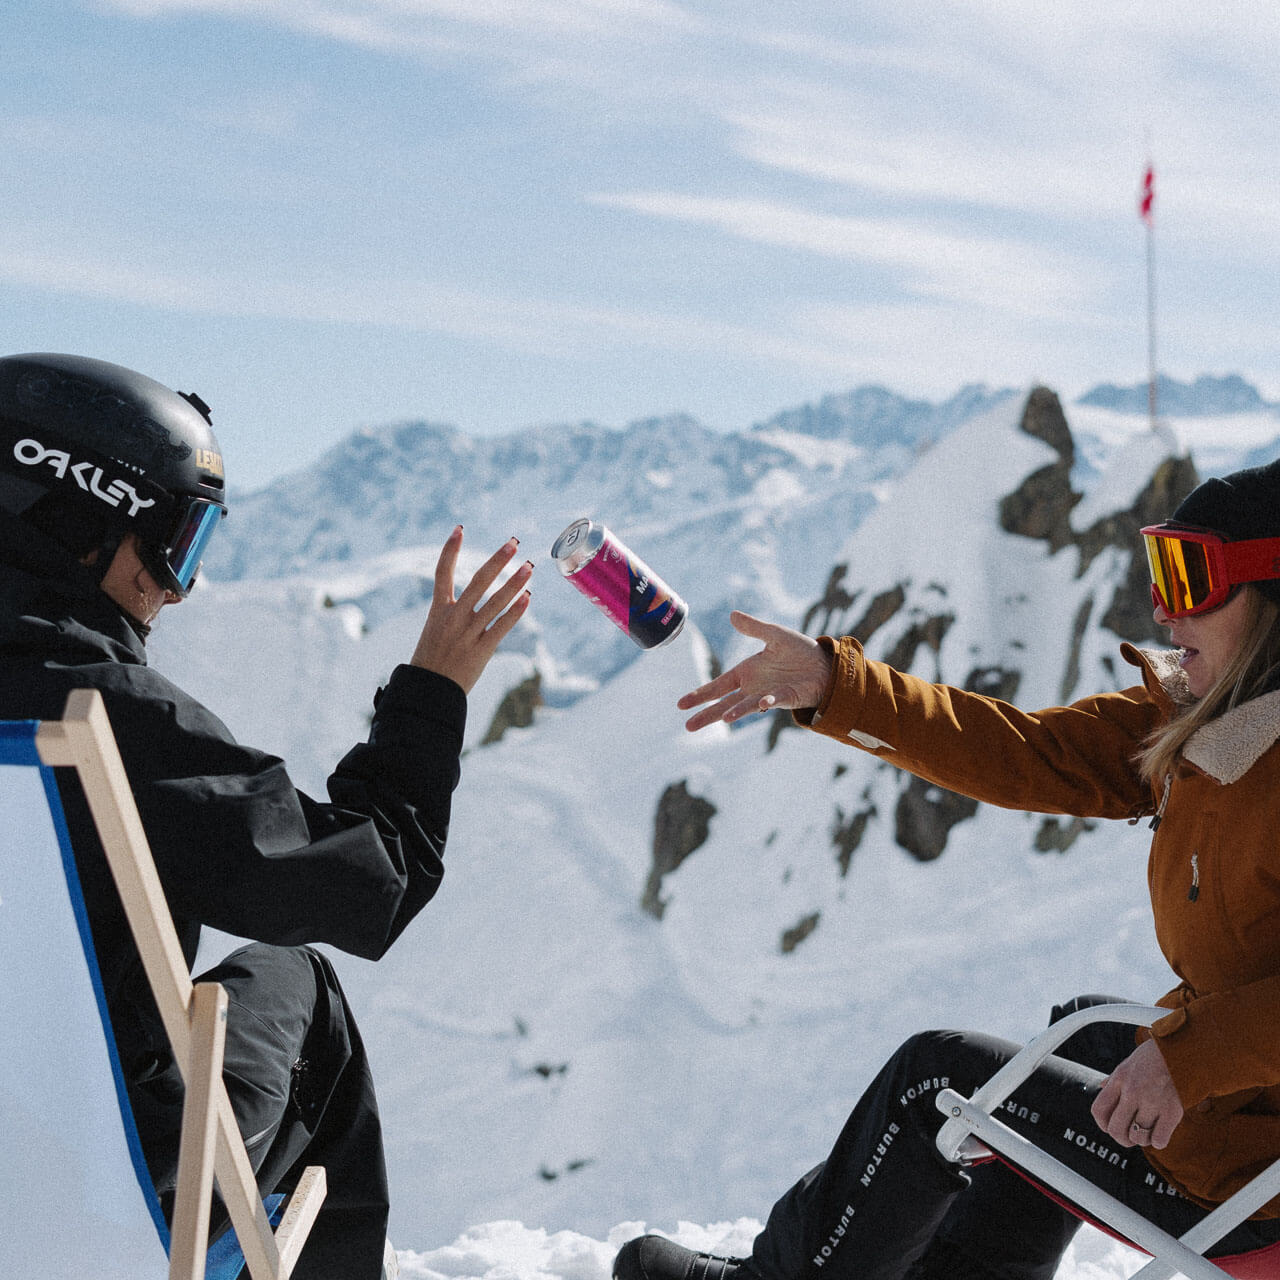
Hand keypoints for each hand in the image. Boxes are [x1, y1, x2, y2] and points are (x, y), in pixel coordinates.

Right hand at [410, 527, 532, 693]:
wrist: (428, 692)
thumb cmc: (431, 662)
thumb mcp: (434, 632)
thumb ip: (452, 615)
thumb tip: (472, 604)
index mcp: (438, 610)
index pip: (442, 573)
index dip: (450, 550)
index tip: (459, 529)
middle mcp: (453, 617)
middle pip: (478, 581)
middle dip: (497, 560)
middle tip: (513, 544)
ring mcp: (468, 633)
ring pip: (496, 601)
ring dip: (514, 582)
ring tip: (528, 567)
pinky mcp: (482, 649)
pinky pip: (502, 626)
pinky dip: (516, 612)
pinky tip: (528, 598)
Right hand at [677, 610, 833, 731]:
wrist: (824, 665)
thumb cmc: (799, 651)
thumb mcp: (775, 635)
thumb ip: (754, 628)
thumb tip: (732, 615)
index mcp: (746, 673)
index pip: (717, 686)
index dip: (700, 695)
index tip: (682, 704)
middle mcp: (752, 687)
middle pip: (724, 704)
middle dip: (707, 715)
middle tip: (689, 726)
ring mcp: (767, 695)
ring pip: (745, 707)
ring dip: (735, 712)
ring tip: (724, 719)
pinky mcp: (785, 698)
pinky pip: (773, 700)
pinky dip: (767, 702)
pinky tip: (761, 703)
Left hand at [1090, 1039, 1184, 1149]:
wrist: (1183, 1049)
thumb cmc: (1155, 1056)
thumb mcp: (1128, 1063)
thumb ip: (1115, 1078)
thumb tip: (1101, 1087)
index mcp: (1119, 1079)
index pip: (1098, 1111)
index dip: (1102, 1124)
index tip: (1110, 1126)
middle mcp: (1132, 1091)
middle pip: (1115, 1129)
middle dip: (1121, 1138)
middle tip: (1129, 1136)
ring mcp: (1152, 1102)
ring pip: (1137, 1137)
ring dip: (1141, 1140)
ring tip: (1146, 1132)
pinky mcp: (1172, 1111)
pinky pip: (1159, 1140)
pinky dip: (1158, 1141)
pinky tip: (1160, 1133)